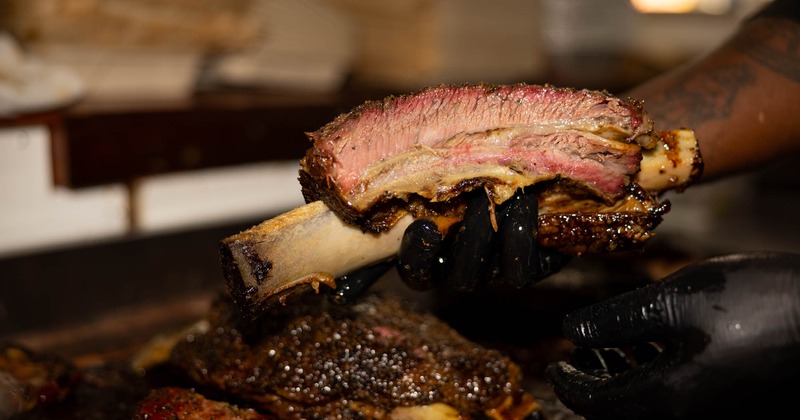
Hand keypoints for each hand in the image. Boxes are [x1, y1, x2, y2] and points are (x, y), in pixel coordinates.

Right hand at [328, 188, 569, 303]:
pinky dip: (535, 235)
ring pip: (504, 271)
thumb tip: (330, 260)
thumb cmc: (442, 182)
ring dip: (507, 237)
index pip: (417, 271)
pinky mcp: (538, 258)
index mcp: (429, 259)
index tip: (421, 227)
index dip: (418, 255)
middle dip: (469, 243)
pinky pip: (538, 261)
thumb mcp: (403, 196)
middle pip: (463, 275)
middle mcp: (463, 267)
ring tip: (511, 200)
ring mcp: (500, 266)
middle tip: (474, 206)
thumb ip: (373, 218)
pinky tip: (531, 203)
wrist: (501, 166)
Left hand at [546, 252, 799, 418]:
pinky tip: (658, 346)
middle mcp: (691, 418)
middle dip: (595, 382)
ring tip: (613, 346)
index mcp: (667, 400)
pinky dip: (658, 377)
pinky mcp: (740, 404)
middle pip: (622, 411)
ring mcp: (718, 415)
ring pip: (652, 406)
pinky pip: (681, 401)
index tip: (554, 364)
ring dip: (625, 378)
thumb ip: (616, 320)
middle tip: (580, 355)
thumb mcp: (675, 300)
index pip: (596, 404)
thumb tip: (572, 330)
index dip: (569, 383)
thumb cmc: (761, 305)